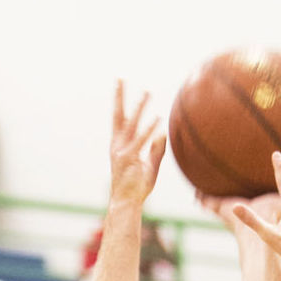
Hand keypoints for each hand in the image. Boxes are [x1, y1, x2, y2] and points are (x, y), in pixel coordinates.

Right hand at [108, 82, 165, 207]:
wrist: (126, 203)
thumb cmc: (138, 187)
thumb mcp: (150, 167)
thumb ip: (156, 150)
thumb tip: (163, 134)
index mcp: (120, 145)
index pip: (119, 119)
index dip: (119, 103)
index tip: (119, 86)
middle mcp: (118, 144)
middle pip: (118, 115)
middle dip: (119, 96)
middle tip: (120, 77)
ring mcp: (121, 151)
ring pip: (131, 124)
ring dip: (139, 107)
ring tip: (147, 92)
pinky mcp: (128, 159)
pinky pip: (141, 141)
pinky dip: (149, 129)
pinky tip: (157, 118)